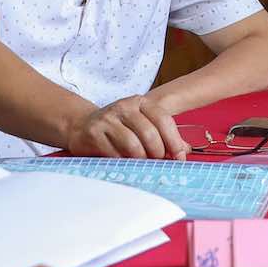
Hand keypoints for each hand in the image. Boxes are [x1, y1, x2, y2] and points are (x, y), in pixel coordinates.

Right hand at [66, 94, 187, 158]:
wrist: (82, 126)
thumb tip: (185, 150)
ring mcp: (108, 119)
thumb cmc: (118, 128)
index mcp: (140, 102)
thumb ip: (163, 135)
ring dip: (141, 160)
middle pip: (150, 134)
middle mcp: (124, 106)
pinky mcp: (94, 133)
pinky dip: (125, 163)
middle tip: (158, 163)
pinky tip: (126, 163)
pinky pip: (115, 154)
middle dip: (158, 154)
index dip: (174, 141)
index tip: (179, 158)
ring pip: (133, 146)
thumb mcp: (141, 124)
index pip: (163, 119)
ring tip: (142, 164)